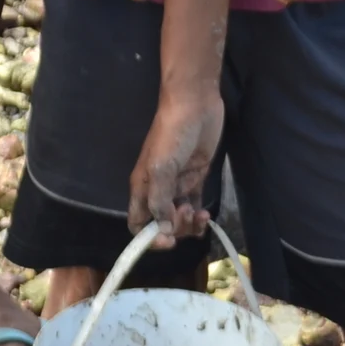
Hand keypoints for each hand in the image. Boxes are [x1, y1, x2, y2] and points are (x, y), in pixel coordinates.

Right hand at [128, 87, 222, 245]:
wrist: (194, 105)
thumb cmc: (173, 134)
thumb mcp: (161, 167)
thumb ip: (159, 201)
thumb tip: (162, 230)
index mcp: (142, 187)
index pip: (137, 224)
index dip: (148, 238)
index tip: (167, 240)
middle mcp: (158, 190)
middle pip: (161, 225)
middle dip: (174, 229)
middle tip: (187, 213)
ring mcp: (177, 185)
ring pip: (179, 219)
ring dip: (189, 225)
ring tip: (200, 215)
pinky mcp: (195, 179)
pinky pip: (195, 207)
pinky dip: (200, 217)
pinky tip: (207, 215)